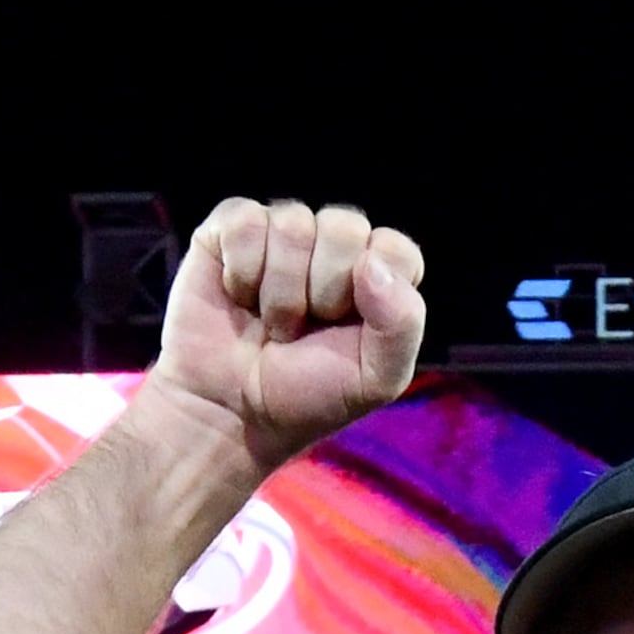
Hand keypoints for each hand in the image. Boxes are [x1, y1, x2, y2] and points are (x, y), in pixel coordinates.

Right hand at [141, 197, 425, 471]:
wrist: (232, 412)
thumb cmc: (307, 394)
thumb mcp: (374, 380)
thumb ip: (401, 325)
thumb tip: (372, 262)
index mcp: (377, 274)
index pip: (395, 250)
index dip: (372, 294)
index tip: (345, 331)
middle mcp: (333, 244)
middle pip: (345, 228)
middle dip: (322, 292)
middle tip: (302, 331)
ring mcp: (283, 231)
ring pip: (293, 225)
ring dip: (279, 292)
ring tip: (272, 323)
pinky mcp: (233, 227)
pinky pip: (246, 222)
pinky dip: (242, 271)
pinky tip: (239, 297)